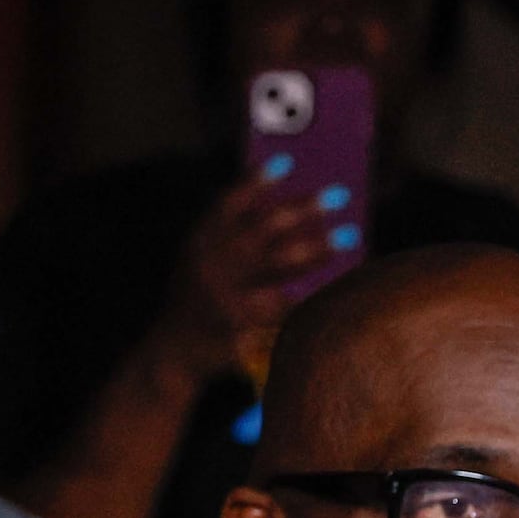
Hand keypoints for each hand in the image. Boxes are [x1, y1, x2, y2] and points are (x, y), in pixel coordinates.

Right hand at [144, 175, 336, 391]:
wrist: (171, 355)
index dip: (257, 183)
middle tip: (337, 196)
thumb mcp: (198, 261)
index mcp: (198, 244)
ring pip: (278, 264)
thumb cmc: (194, 301)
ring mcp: (224, 296)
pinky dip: (310, 292)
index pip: (228, 204)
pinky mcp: (241, 326)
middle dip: (302, 209)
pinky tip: (333, 283)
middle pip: (262, 228)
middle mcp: (209, 266)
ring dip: (315, 248)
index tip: (287, 162)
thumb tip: (285, 205)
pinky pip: (286, 304)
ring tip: (347, 237)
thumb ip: (229, 234)